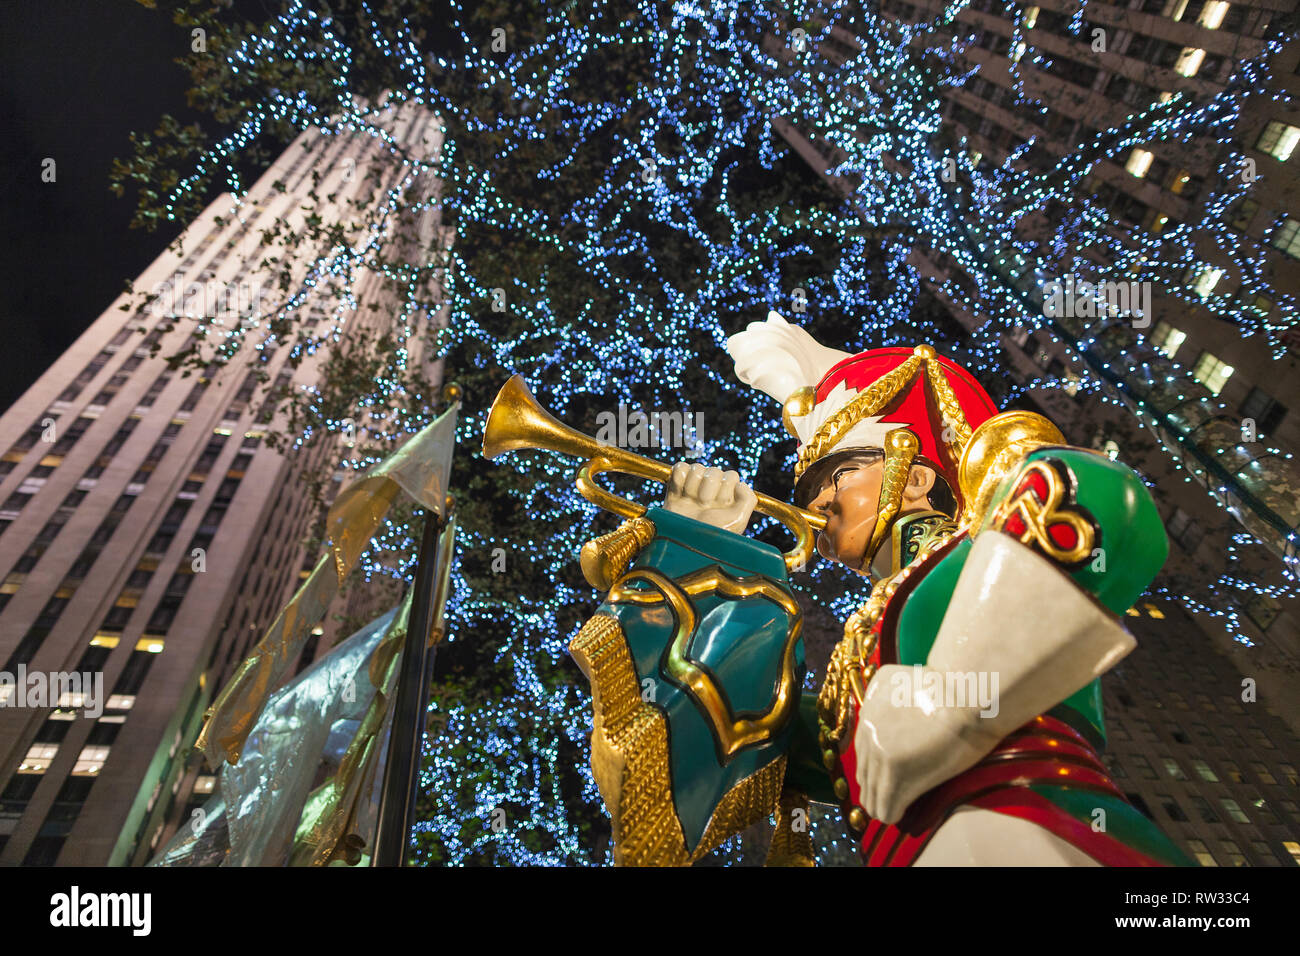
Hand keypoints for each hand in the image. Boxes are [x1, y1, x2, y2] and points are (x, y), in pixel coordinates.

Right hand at [663, 462, 755, 533]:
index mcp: (729, 495)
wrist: (681, 542)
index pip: (731, 476)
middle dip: (708, 489)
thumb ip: (748, 499)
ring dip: (693, 486)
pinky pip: (681, 468)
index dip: (725, 489)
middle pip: (714, 471)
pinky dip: (679, 479)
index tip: (719, 505)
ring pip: (697, 468)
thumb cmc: (710, 534)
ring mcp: (695, 486)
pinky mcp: (677, 485)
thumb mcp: (737, 521)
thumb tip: (740, 483)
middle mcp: (713, 489)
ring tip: (690, 502)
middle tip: (703, 505)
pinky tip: (680, 494)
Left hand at [853, 664, 997, 824]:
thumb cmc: (954, 688)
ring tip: (900, 809)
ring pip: (871, 795)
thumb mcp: (905, 682)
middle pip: (864, 775)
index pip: (864, 753)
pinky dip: (894, 814)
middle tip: (897, 799)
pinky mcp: (895, 771)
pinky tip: (903, 815)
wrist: (969, 692)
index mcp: (869, 708)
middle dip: (880, 788)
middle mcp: (866, 729)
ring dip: (885, 804)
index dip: (879, 770)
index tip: (896, 779)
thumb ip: (890, 700)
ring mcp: (878, 751)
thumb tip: (890, 722)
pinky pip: (885, 808)